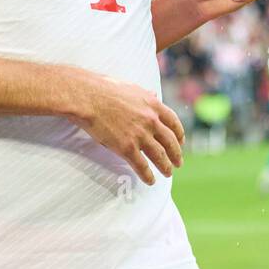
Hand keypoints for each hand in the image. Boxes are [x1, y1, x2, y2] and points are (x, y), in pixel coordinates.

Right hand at [65, 71, 185, 184]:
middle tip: (178, 162)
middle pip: (170, 141)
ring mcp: (140, 135)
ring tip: (168, 173)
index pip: (173, 122)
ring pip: (159, 156)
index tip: (181, 142)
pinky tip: (150, 181)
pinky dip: (148, 175)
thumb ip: (145, 95)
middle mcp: (151, 121)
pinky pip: (142, 165)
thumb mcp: (131, 87)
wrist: (87, 97)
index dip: (179, 135)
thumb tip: (154, 95)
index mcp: (153, 105)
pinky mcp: (127, 147)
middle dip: (176, 154)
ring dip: (165, 167)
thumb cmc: (104, 89)